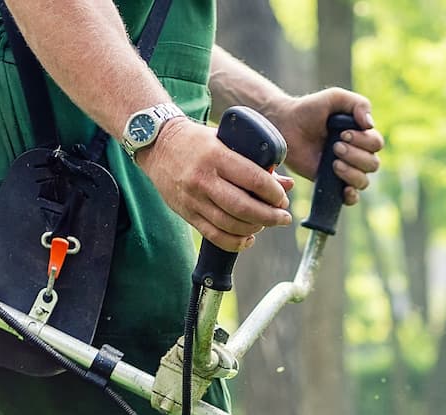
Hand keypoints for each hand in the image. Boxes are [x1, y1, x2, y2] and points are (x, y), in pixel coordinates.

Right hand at [139, 118, 294, 250]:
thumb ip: (256, 163)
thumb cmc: (197, 142)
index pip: (253, 180)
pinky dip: (236, 242)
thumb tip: (287, 185)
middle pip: (244, 208)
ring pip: (231, 225)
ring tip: (266, 224)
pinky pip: (214, 236)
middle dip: (270, 216)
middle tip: (283, 217)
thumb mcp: (226, 142)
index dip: (274, 194)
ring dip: (255, 228)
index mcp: (216, 156)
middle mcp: (203, 179)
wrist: (157, 144)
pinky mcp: (186, 213)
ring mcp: (193, 199)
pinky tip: (248, 238)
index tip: (282, 198)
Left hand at [265, 88, 384, 205]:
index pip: (376, 144)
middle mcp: (357, 154)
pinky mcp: (333, 184)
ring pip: (364, 181)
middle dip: (356, 156)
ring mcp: (346, 170)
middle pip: (373, 164)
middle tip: (335, 147)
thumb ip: (358, 104)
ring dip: (352, 173)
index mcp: (361, 135)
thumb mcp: (335, 98)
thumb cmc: (310, 109)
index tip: (342, 133)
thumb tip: (370, 125)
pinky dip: (352, 196)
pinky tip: (344, 189)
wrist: (286, 125)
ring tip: (334, 163)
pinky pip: (352, 198)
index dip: (363, 141)